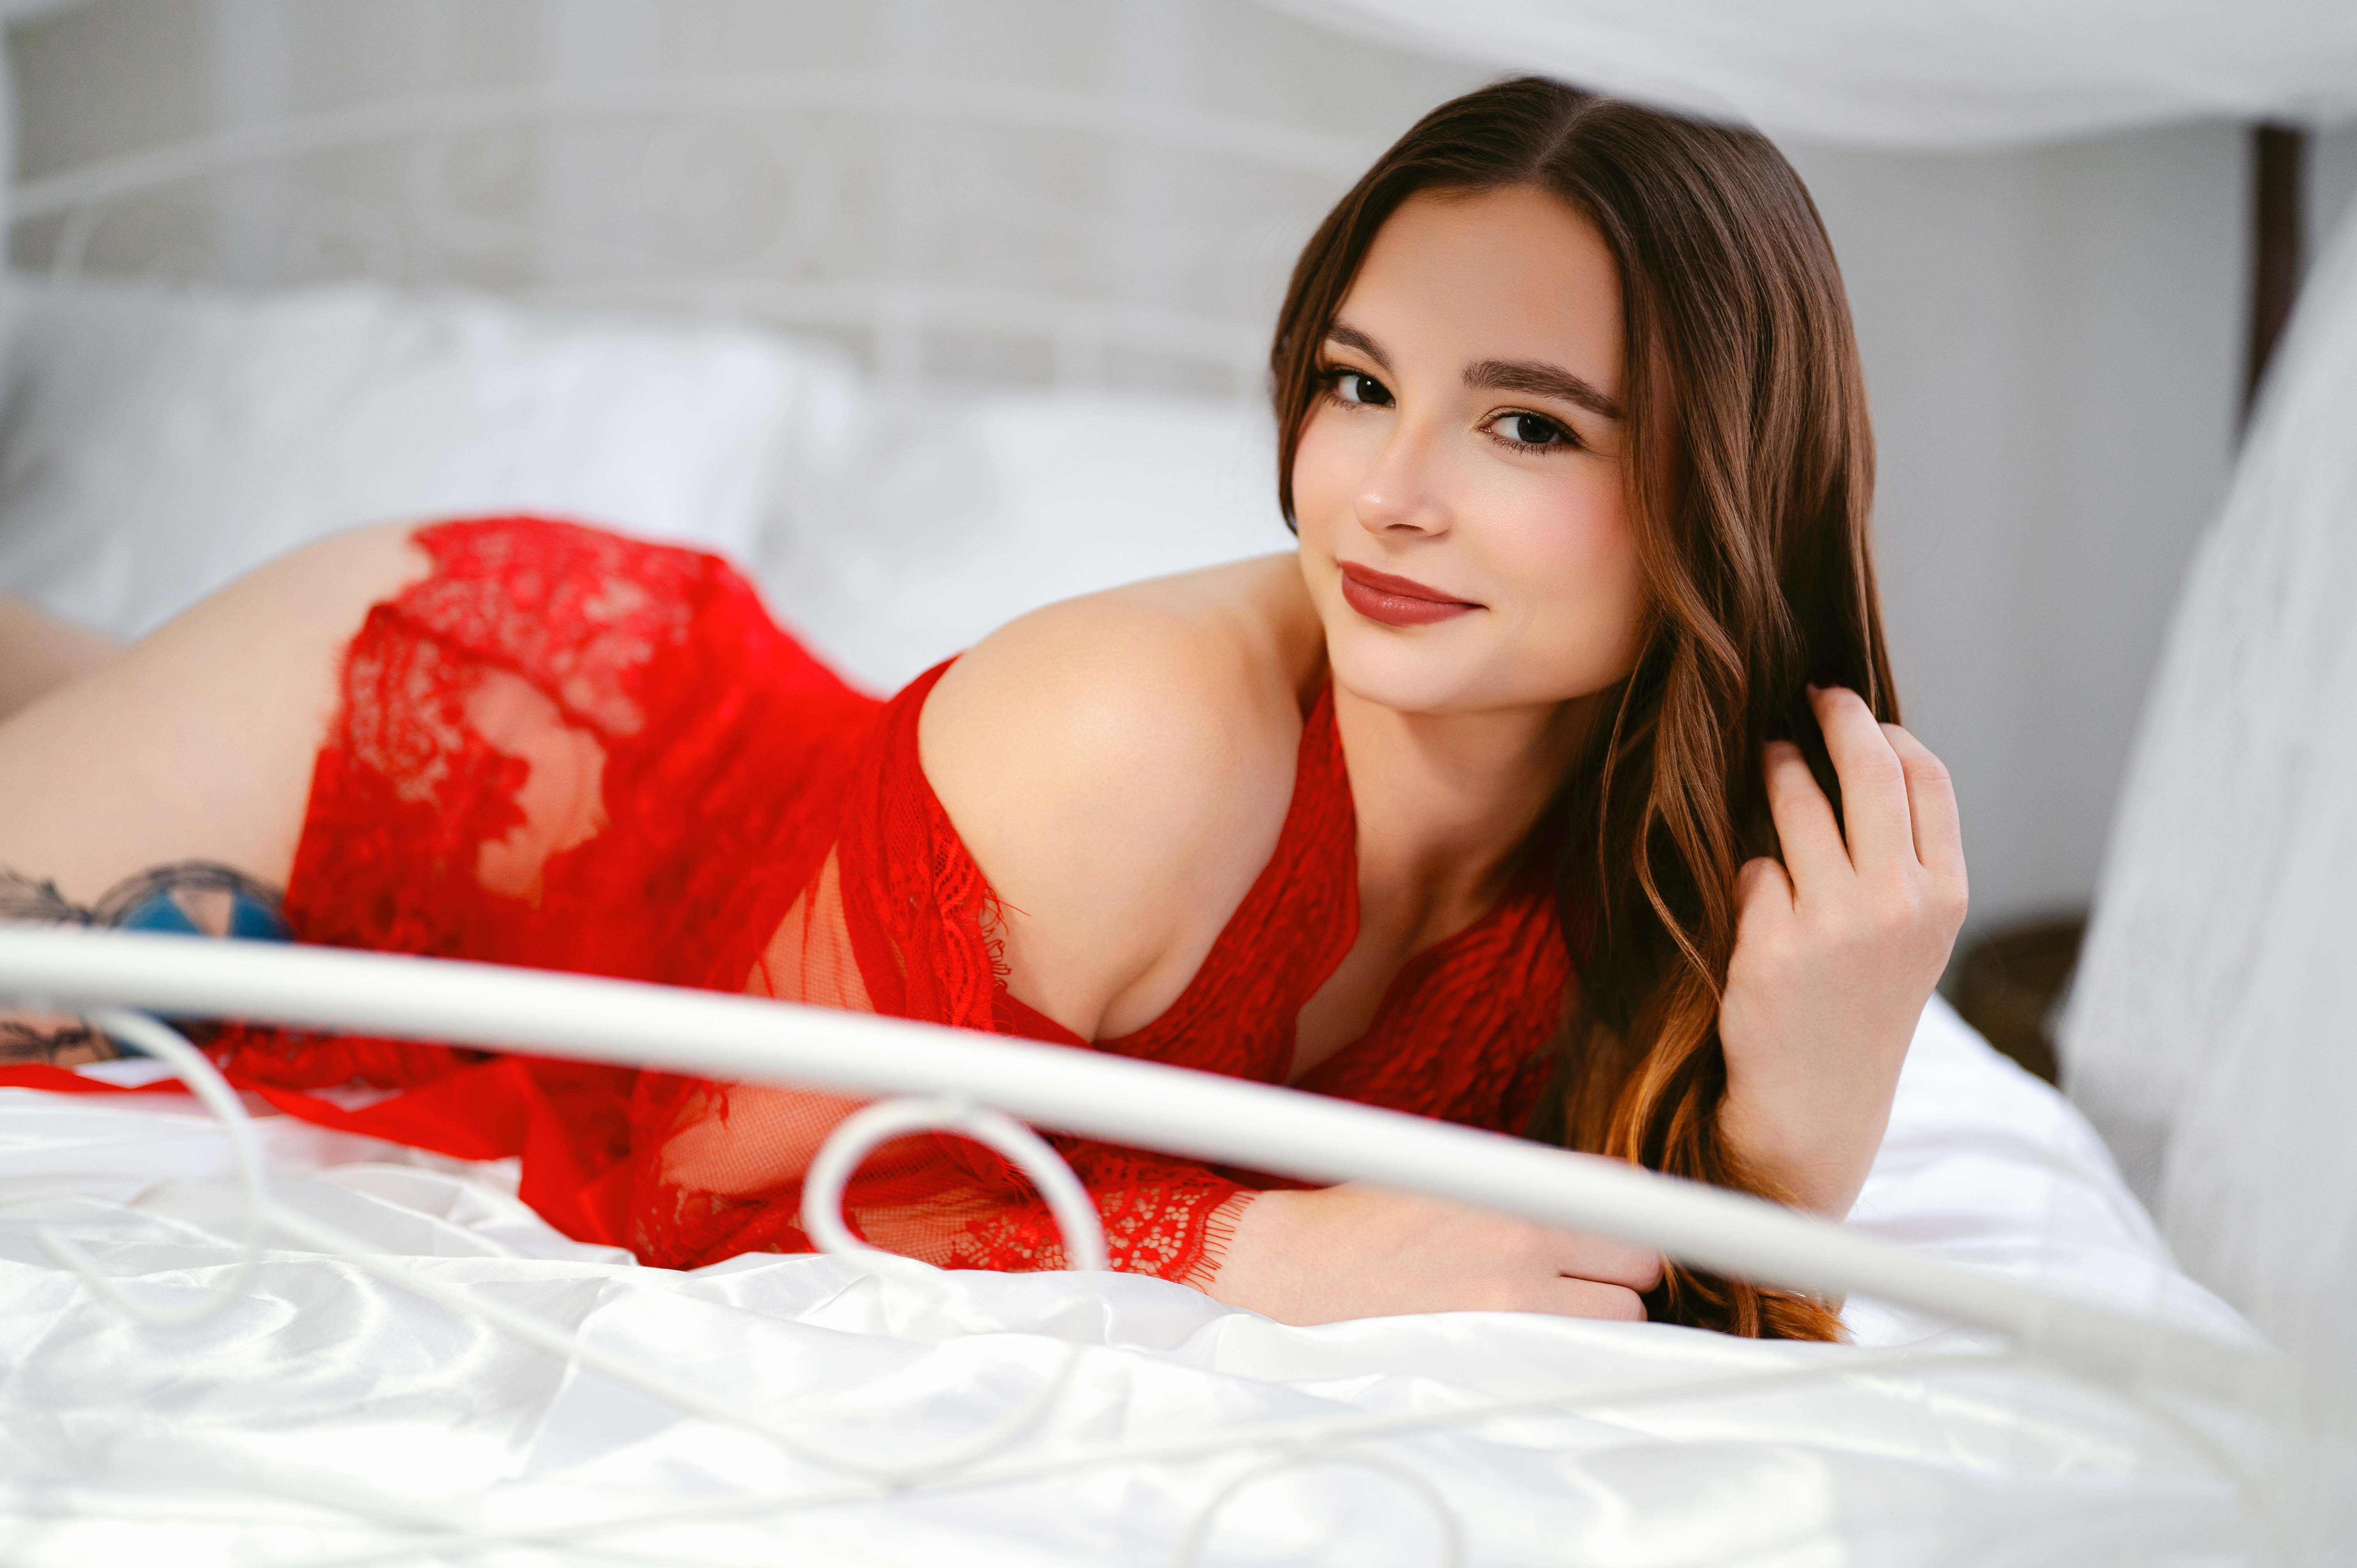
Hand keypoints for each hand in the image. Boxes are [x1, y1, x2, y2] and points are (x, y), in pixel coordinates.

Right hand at [1203, 1182, 1662, 1324]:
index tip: (1620, 1226)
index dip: (1630, 1213)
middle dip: (1624, 1265)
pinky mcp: (1499, 1346)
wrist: (1304, 1263)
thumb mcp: (1455, 1166)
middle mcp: (1526, 1234)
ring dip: (1604, 1311)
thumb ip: (1531, 1179)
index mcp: (1514, 1180)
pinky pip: (1580, 1352)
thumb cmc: (1376, 1211)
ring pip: (1624, 1315)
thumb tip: (1605, 1195)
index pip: (1627, 1194)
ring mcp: (1515, 1296)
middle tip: (1589, 1269)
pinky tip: (1539, 1333)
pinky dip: (1575, 1346)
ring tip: (1559, 1305)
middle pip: (1643, 1260)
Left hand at [1717, 685, 1967, 1217]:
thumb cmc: (1859, 1011)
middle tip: (1808, 695)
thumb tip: (1864, 760)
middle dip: (1834, 716)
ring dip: (1777, 771)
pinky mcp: (1774, 944)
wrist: (1819, 1106)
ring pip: (1798, 804)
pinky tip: (1752, 898)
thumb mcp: (1910, 937)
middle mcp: (1900, 902)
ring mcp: (1837, 922)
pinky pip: (1752, 870)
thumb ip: (1900, 861)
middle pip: (1868, 769)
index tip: (1858, 712)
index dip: (1888, 733)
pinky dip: (1750, 873)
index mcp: (1944, 896)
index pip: (1927, 779)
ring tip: (1764, 758)